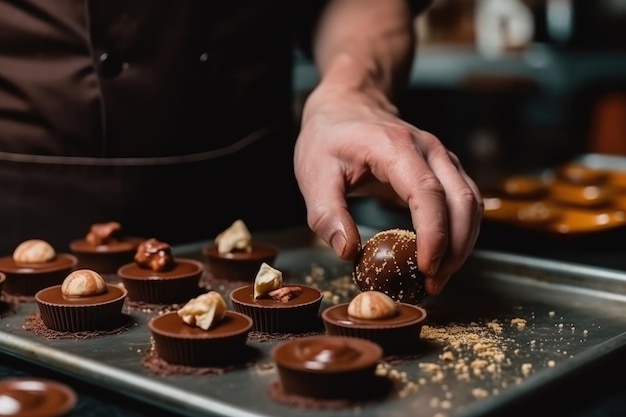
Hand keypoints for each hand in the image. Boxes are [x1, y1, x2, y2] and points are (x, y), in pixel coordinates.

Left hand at [294, 81, 482, 295]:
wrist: (347, 105)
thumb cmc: (329, 138)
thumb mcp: (314, 173)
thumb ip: (328, 213)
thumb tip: (348, 251)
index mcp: (395, 147)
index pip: (427, 193)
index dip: (433, 234)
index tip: (425, 268)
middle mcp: (428, 149)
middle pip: (461, 200)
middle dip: (454, 248)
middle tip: (433, 284)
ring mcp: (441, 156)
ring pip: (471, 202)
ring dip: (463, 243)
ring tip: (440, 277)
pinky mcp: (444, 168)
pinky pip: (465, 200)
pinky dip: (462, 231)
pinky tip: (445, 255)